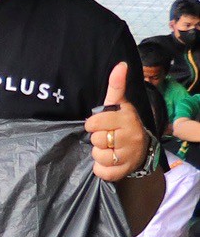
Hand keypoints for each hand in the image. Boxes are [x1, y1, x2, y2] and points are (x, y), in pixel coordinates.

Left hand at [87, 62, 149, 182]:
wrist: (141, 149)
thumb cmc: (123, 124)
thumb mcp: (119, 104)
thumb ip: (116, 85)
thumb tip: (120, 65)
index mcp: (127, 118)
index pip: (94, 122)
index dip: (93, 124)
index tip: (101, 124)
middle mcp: (132, 136)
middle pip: (96, 140)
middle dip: (97, 139)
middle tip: (108, 137)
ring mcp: (130, 154)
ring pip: (98, 156)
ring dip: (99, 154)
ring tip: (110, 148)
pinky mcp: (125, 170)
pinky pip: (102, 171)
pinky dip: (101, 168)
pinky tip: (110, 161)